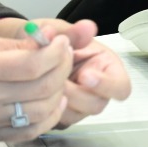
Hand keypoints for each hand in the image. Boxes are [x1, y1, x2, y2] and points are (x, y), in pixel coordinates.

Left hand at [0, 17, 131, 125]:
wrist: (26, 51)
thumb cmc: (49, 39)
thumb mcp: (59, 30)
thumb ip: (71, 32)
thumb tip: (87, 27)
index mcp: (106, 67)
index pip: (121, 87)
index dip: (107, 85)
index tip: (85, 75)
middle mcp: (96, 89)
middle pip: (97, 105)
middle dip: (76, 95)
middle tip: (58, 82)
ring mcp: (78, 104)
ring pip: (76, 116)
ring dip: (59, 102)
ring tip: (43, 83)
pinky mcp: (61, 113)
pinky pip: (57, 120)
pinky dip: (46, 109)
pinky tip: (36, 93)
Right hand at [0, 31, 71, 141]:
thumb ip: (17, 45)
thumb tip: (52, 40)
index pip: (35, 64)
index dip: (58, 52)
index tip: (63, 42)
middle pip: (43, 87)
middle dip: (63, 68)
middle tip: (65, 55)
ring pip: (41, 112)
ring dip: (60, 92)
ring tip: (60, 76)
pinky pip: (27, 132)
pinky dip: (48, 118)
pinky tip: (53, 102)